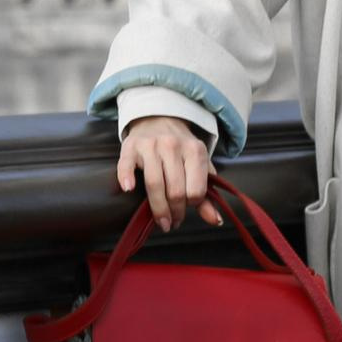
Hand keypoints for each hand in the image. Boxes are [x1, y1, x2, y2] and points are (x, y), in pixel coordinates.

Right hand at [118, 115, 220, 230]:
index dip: (193, 204)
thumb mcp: (199, 165)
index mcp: (195, 151)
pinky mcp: (131, 146)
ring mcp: (151, 145)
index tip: (188, 208)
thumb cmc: (181, 148)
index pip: (196, 189)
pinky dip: (127, 178)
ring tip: (161, 221)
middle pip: (175, 190)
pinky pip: (127, 165)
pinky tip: (129, 190)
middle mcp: (173, 146)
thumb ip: (207, 193)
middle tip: (173, 222)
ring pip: (154, 183)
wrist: (159, 118)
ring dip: (158, 208)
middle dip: (175, 212)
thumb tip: (215, 220)